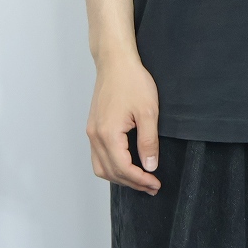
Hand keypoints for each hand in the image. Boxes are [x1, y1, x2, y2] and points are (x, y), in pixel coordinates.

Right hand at [85, 54, 161, 195]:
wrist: (115, 61)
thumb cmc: (133, 81)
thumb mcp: (148, 111)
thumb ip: (148, 141)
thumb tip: (149, 166)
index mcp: (108, 134)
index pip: (123, 169)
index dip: (140, 180)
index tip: (156, 184)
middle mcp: (95, 136)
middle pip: (110, 172)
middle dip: (131, 182)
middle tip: (151, 186)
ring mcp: (91, 131)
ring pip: (100, 166)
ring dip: (119, 176)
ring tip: (139, 178)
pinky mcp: (93, 126)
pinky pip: (98, 155)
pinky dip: (111, 165)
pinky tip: (126, 163)